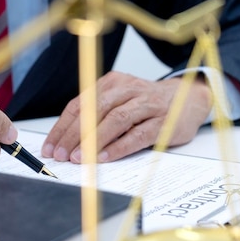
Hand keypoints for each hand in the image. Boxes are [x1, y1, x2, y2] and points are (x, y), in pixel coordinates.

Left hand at [41, 71, 211, 162]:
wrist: (189, 98)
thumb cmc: (146, 104)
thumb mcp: (119, 100)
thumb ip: (96, 114)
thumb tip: (66, 141)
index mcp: (112, 82)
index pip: (80, 104)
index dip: (62, 127)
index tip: (50, 147)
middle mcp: (129, 89)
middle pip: (95, 110)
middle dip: (74, 134)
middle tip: (61, 154)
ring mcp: (148, 104)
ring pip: (116, 120)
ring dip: (94, 140)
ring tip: (79, 158)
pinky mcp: (163, 122)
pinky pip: (138, 134)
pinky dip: (119, 146)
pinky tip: (105, 158)